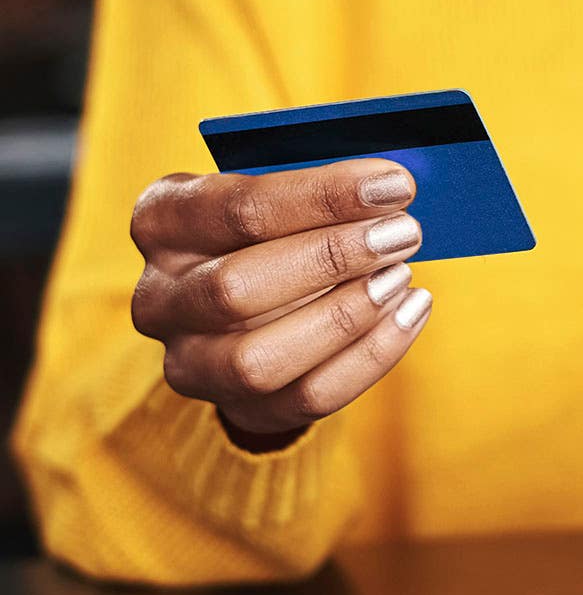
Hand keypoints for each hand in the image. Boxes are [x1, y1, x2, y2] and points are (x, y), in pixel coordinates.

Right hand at [131, 159, 432, 438]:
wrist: (255, 308)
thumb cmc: (276, 230)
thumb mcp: (282, 195)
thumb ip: (323, 190)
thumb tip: (393, 187)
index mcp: (162, 221)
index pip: (236, 209)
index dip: (322, 197)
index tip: (395, 185)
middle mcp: (159, 297)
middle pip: (236, 288)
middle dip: (332, 258)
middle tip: (404, 232)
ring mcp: (190, 362)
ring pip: (260, 360)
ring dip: (346, 316)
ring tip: (401, 276)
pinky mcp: (240, 409)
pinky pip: (309, 397)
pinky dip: (372, 355)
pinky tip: (410, 311)